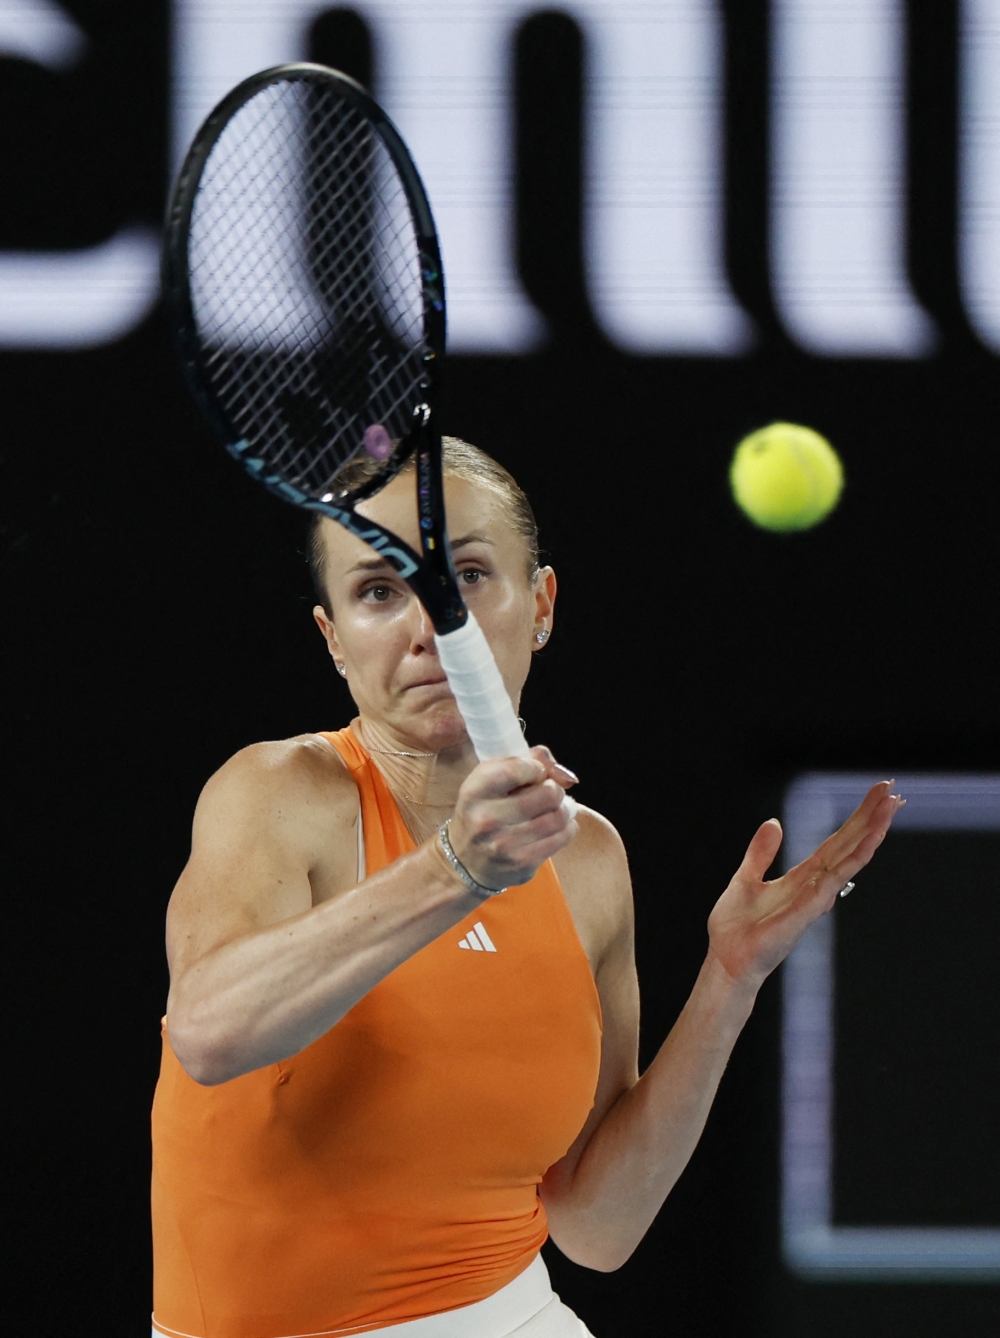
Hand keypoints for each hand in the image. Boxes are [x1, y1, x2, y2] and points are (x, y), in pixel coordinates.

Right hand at [448, 746, 578, 888]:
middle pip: (547, 793)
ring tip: (558, 807)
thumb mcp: (487, 783)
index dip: (536, 767)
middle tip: (551, 791)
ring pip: (558, 816)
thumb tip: (555, 766)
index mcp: (474, 793)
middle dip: (555, 789)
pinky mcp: (523, 863)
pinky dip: (568, 827)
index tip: (537, 771)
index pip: (514, 770)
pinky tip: (558, 825)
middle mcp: (486, 819)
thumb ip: (519, 763)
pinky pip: (562, 837)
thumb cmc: (483, 812)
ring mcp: (505, 845)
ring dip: (565, 808)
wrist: (466, 862)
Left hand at [706, 780, 904, 990]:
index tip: (877, 794)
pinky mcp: (803, 915)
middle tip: (893, 791)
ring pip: (848, 862)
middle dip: (870, 819)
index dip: (856, 819)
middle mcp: (814, 887)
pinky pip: (829, 886)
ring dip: (869, 836)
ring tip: (889, 811)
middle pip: (848, 846)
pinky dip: (847, 865)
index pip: (836, 842)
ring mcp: (812, 900)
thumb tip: (774, 822)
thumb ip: (761, 852)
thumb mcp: (746, 878)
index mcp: (802, 877)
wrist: (727, 960)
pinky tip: (862, 847)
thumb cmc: (737, 928)